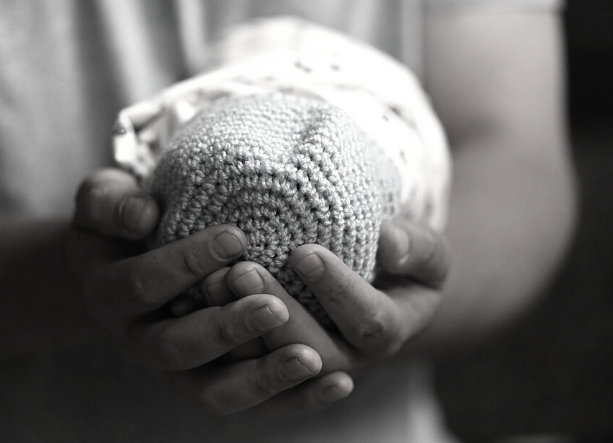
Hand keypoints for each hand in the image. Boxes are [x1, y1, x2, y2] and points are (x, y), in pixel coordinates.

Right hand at [68, 168, 350, 414]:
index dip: (185, 264)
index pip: (142, 286)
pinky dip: (296, 398)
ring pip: (217, 392)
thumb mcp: (103, 200)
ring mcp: (179, 374)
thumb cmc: (125, 222)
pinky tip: (338, 382)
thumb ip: (111, 202)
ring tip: (310, 358)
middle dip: (227, 329)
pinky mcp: (218, 386)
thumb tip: (142, 214)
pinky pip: (256, 403)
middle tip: (273, 305)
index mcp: (109, 298)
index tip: (236, 236)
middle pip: (178, 349)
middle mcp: (140, 345)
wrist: (128, 264)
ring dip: (264, 377)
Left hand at [211, 220, 450, 379]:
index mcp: (387, 333)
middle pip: (312, 353)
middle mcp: (345, 362)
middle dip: (277, 313)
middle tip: (242, 270)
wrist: (378, 290)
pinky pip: (236, 371)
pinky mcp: (263, 368)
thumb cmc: (401, 264)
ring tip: (211, 283)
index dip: (338, 290)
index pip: (369, 322)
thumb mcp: (426, 254)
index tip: (305, 251)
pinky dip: (211, 341)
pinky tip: (187, 304)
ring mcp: (302, 370)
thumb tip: (388, 241)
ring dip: (238, 332)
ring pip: (269, 368)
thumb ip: (418, 248)